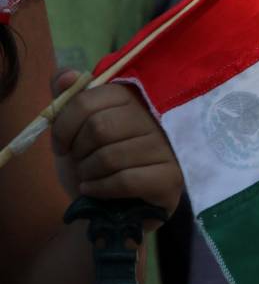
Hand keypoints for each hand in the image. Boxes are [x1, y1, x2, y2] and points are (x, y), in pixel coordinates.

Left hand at [51, 71, 183, 229]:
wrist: (110, 208)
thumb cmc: (95, 164)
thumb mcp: (74, 132)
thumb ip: (67, 100)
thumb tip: (67, 75)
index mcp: (133, 98)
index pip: (88, 101)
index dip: (64, 126)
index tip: (61, 145)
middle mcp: (156, 118)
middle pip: (99, 127)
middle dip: (79, 152)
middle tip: (81, 163)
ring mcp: (168, 148)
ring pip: (110, 156)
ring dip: (89, 173)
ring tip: (90, 178)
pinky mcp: (171, 178)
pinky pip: (125, 180)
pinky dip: (100, 189)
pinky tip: (94, 191)